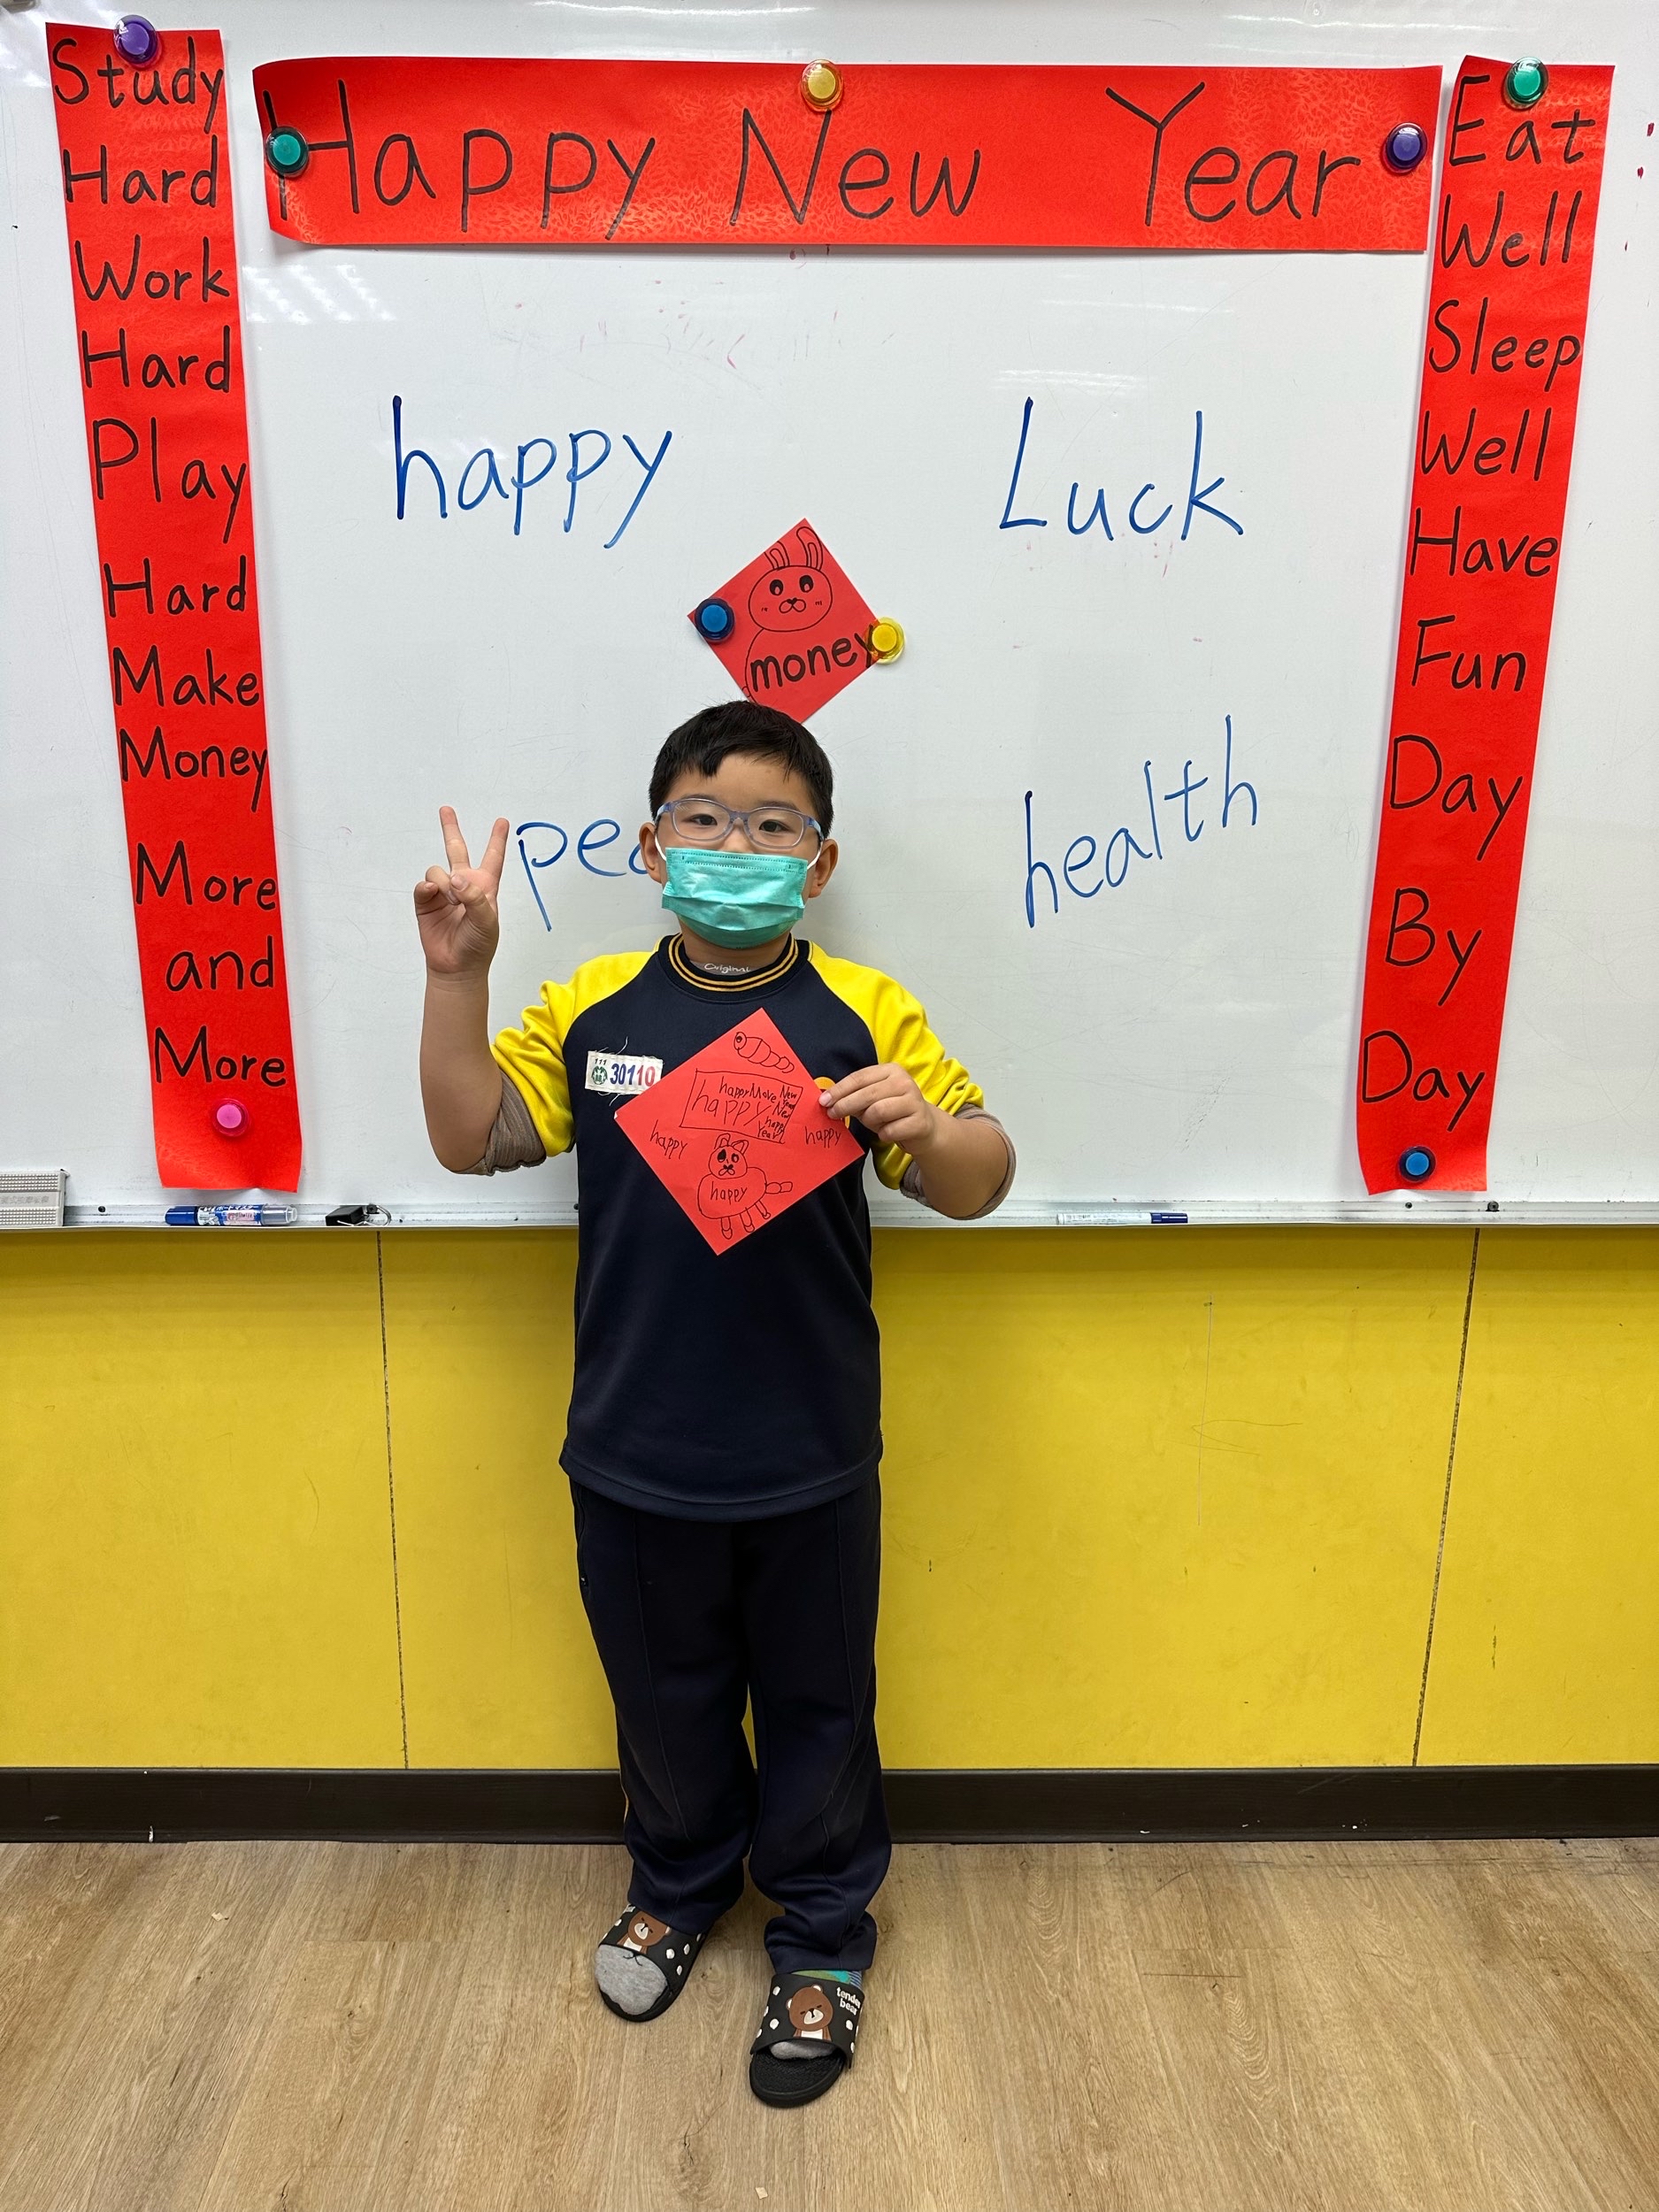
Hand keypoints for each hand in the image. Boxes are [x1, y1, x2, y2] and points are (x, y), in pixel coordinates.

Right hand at [414, 807, 508, 977]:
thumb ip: (475, 897)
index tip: (502, 821)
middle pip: (456, 849)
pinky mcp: (425, 901)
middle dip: (450, 828)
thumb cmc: (478, 944)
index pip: (493, 858)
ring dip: (445, 883)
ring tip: (452, 902)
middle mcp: (463, 884)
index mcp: (484, 887)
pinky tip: (434, 895)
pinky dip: (428, 888)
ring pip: (438, 869)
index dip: (497, 839)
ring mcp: (443, 891)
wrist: (456, 966)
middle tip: (445, 809)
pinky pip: (423, 884)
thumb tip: (456, 879)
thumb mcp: (487, 921)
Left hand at [819, 1063, 940, 1153]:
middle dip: (845, 1105)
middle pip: (866, 1094)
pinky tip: (888, 1132)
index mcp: (891, 1070)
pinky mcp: (919, 1122)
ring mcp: (914, 1101)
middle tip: (832, 1114)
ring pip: (877, 1111)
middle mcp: (904, 1082)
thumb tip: (828, 1101)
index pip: (859, 1078)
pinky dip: (883, 1134)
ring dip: (869, 1121)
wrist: (924, 1127)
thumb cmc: (893, 1111)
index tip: (823, 1101)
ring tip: (873, 1124)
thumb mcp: (873, 1099)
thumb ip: (854, 1096)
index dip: (839, 1090)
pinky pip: (889, 1131)